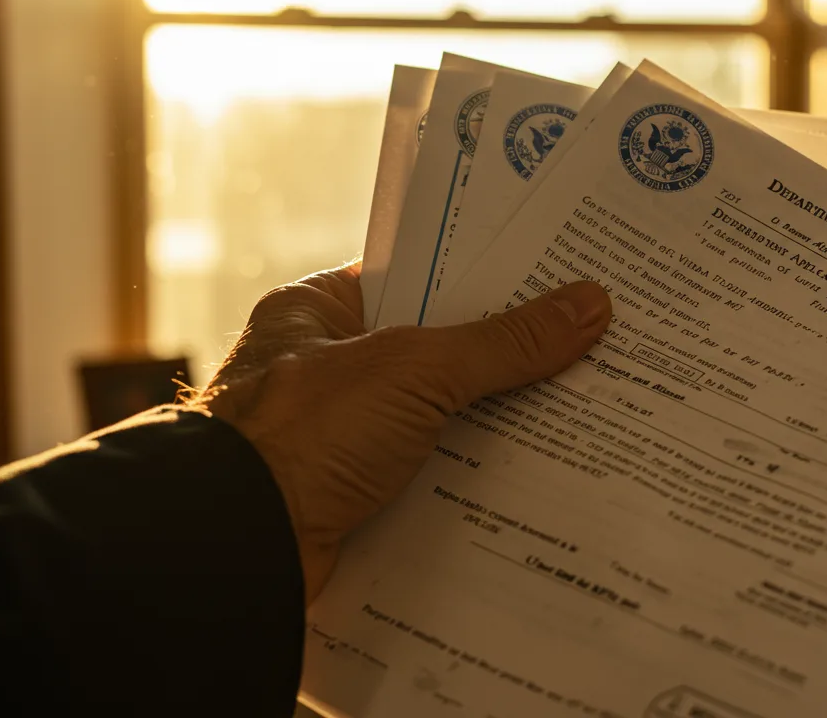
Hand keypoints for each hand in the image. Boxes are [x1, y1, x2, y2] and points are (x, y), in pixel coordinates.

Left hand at [194, 263, 611, 602]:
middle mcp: (326, 370)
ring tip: (580, 413)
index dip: (483, 277)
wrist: (239, 549)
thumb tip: (588, 305)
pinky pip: (431, 481)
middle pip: (437, 354)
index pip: (416, 277)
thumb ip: (503, 341)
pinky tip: (535, 481)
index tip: (552, 277)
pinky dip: (475, 485)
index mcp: (319, 312)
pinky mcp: (355, 500)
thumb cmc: (300, 436)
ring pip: (438, 423)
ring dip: (496, 428)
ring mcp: (340, 439)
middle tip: (587, 346)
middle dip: (504, 359)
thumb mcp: (415, 368)